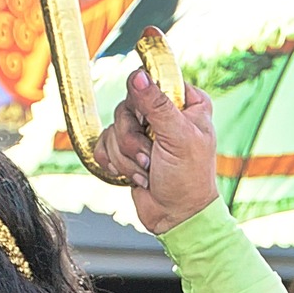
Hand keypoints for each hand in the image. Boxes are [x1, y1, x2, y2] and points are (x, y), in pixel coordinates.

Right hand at [91, 72, 217, 233]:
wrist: (175, 216)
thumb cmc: (188, 181)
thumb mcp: (177, 138)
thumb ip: (156, 104)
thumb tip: (137, 76)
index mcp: (187, 103)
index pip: (154, 81)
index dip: (146, 103)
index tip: (150, 124)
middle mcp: (166, 112)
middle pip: (128, 105)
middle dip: (133, 139)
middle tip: (150, 157)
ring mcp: (145, 131)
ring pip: (115, 126)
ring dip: (127, 156)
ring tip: (146, 171)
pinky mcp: (128, 148)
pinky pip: (105, 142)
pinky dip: (115, 162)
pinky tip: (133, 175)